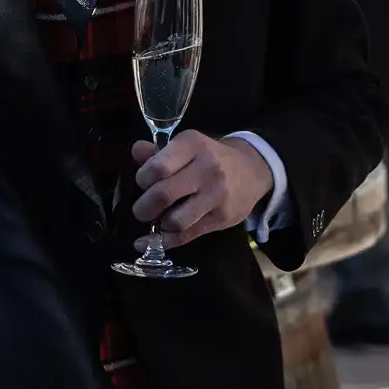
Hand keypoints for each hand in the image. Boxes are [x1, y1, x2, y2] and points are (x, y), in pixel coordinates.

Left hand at [130, 131, 272, 249]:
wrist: (252, 170)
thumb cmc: (209, 157)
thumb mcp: (187, 147)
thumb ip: (158, 152)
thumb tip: (136, 150)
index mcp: (193, 145)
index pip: (158, 167)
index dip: (142, 179)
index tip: (142, 183)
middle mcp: (207, 169)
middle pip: (164, 194)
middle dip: (144, 207)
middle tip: (140, 210)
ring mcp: (217, 195)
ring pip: (176, 220)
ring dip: (158, 225)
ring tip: (156, 220)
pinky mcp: (222, 218)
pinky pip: (188, 235)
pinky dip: (165, 242)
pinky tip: (148, 242)